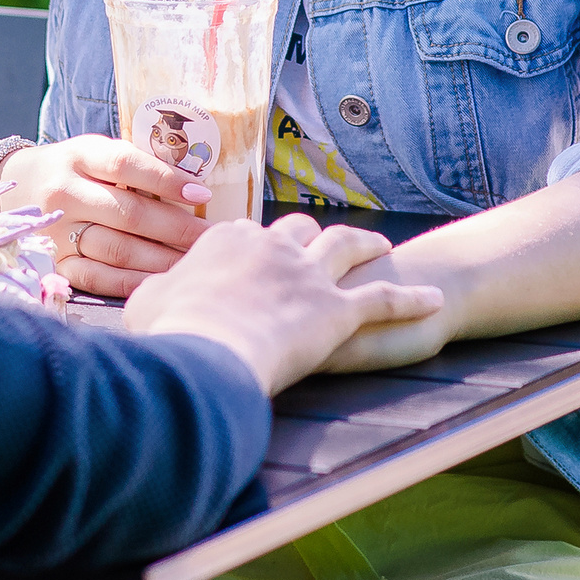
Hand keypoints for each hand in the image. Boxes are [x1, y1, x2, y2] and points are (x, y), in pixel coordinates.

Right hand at [0, 136, 214, 298]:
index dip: (166, 179)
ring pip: (116, 249)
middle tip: (212, 239)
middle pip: (127, 213)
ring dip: (161, 259)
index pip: (125, 164)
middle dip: (176, 229)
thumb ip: (134, 164)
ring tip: (195, 263)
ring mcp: (57, 231)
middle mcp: (64, 193)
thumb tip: (193, 188)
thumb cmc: (72, 168)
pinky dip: (131, 283)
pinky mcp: (54, 262)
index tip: (202, 195)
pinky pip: (97, 278)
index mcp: (78, 157)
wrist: (14, 186)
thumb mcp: (94, 151)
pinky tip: (160, 282)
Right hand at [124, 214, 446, 395]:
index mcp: (228, 240)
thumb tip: (146, 301)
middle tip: (321, 244)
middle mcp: (272, 246)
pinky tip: (434, 300)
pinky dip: (411, 300)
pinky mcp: (339, 310)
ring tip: (383, 248)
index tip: (253, 256)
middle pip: (299, 230)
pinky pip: (385, 301)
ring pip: (347, 248)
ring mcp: (309, 275)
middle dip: (309, 235)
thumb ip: (156, 296)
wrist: (207, 349)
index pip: (245, 234)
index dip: (252, 246)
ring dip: (367, 247)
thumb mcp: (146, 306)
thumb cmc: (170, 331)